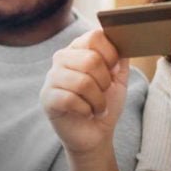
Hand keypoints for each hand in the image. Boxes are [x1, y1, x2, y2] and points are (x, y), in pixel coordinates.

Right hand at [41, 29, 128, 156]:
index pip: (95, 37)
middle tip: (104, 93)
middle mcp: (62, 58)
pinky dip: (86, 110)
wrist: (95, 133)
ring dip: (98, 101)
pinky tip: (86, 113)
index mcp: (79, 48)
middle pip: (91, 60)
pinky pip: (70, 99)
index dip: (111, 55)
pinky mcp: (47, 97)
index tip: (113, 71)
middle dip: (105, 82)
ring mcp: (52, 77)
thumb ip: (121, 57)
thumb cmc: (106, 102)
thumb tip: (123, 38)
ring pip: (82, 82)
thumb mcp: (119, 78)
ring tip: (98, 107)